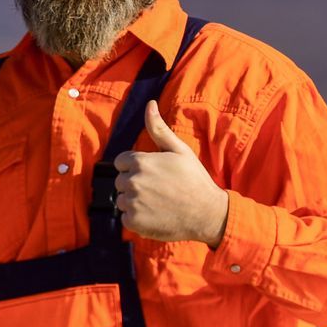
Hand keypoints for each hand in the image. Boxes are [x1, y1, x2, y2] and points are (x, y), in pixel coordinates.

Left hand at [113, 101, 228, 246]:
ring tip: (158, 202)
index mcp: (140, 162)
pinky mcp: (133, 222)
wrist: (206, 213)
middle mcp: (132, 182)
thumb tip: (150, 104)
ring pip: (122, 200)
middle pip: (120, 181)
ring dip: (134, 202)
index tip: (153, 174)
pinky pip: (126, 217)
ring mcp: (132, 203)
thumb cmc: (194, 179)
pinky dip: (137, 218)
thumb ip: (158, 128)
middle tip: (158, 190)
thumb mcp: (179, 150)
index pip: (121, 162)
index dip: (136, 167)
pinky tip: (155, 215)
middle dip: (134, 184)